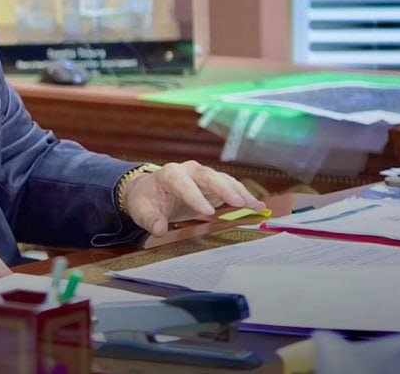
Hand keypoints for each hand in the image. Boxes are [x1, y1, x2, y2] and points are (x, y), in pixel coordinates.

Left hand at [123, 160, 264, 236]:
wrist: (150, 191)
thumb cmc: (146, 200)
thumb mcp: (141, 211)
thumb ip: (150, 220)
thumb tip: (159, 229)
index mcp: (169, 174)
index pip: (182, 183)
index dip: (194, 196)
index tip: (206, 211)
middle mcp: (189, 171)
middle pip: (209, 176)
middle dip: (224, 189)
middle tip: (239, 203)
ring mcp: (204, 176)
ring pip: (224, 181)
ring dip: (240, 193)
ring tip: (255, 206)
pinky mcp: (214, 185)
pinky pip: (231, 188)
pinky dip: (243, 196)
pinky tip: (257, 206)